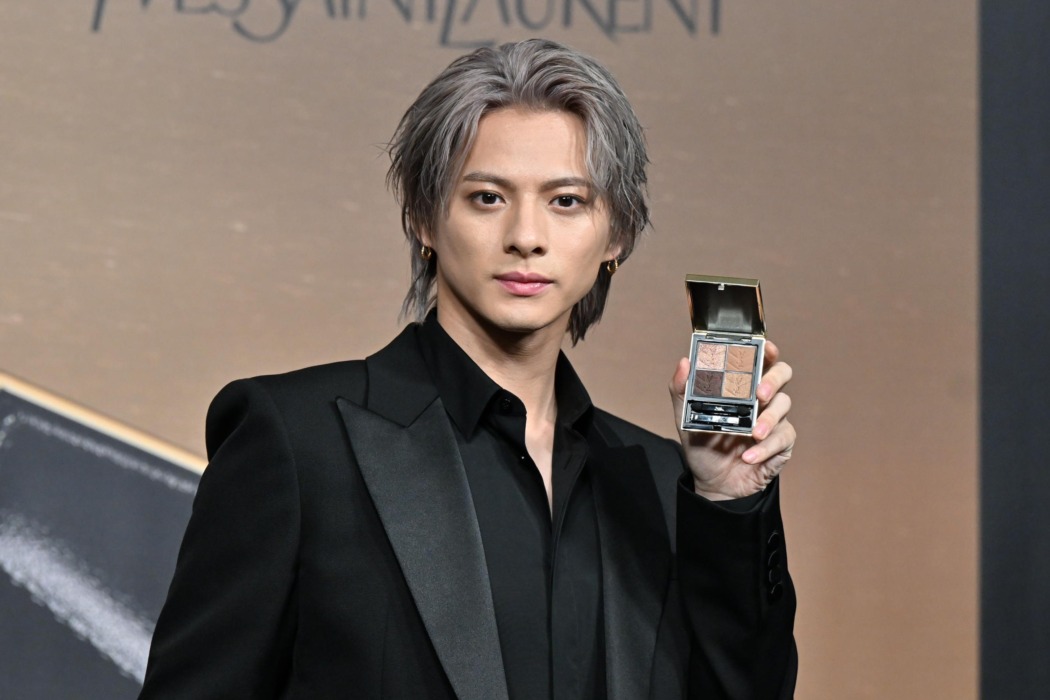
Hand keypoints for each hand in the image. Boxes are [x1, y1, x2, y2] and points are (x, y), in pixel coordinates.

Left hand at [669, 341, 795, 500]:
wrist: (713, 483)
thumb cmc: (703, 446)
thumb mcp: (685, 417)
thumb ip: (681, 390)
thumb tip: (685, 362)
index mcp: (742, 386)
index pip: (760, 360)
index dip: (767, 350)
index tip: (766, 348)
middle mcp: (761, 398)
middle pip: (781, 374)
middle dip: (772, 380)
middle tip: (759, 394)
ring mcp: (774, 420)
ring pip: (784, 406)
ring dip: (769, 418)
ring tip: (753, 434)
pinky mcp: (781, 443)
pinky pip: (783, 438)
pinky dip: (765, 448)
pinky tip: (749, 457)